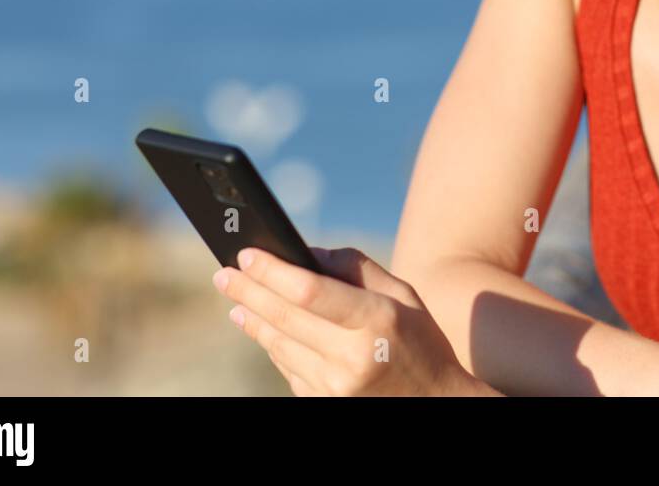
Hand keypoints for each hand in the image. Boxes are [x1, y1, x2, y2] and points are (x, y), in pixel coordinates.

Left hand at [212, 245, 494, 395]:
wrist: (435, 405)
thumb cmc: (419, 341)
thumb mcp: (402, 295)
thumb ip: (354, 268)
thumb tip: (304, 252)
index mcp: (377, 320)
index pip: (309, 291)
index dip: (272, 271)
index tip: (246, 255)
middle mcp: (352, 357)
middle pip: (284, 318)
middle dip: (248, 291)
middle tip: (223, 273)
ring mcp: (335, 388)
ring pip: (279, 346)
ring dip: (253, 319)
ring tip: (236, 300)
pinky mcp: (323, 405)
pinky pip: (287, 369)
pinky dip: (273, 346)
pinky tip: (261, 328)